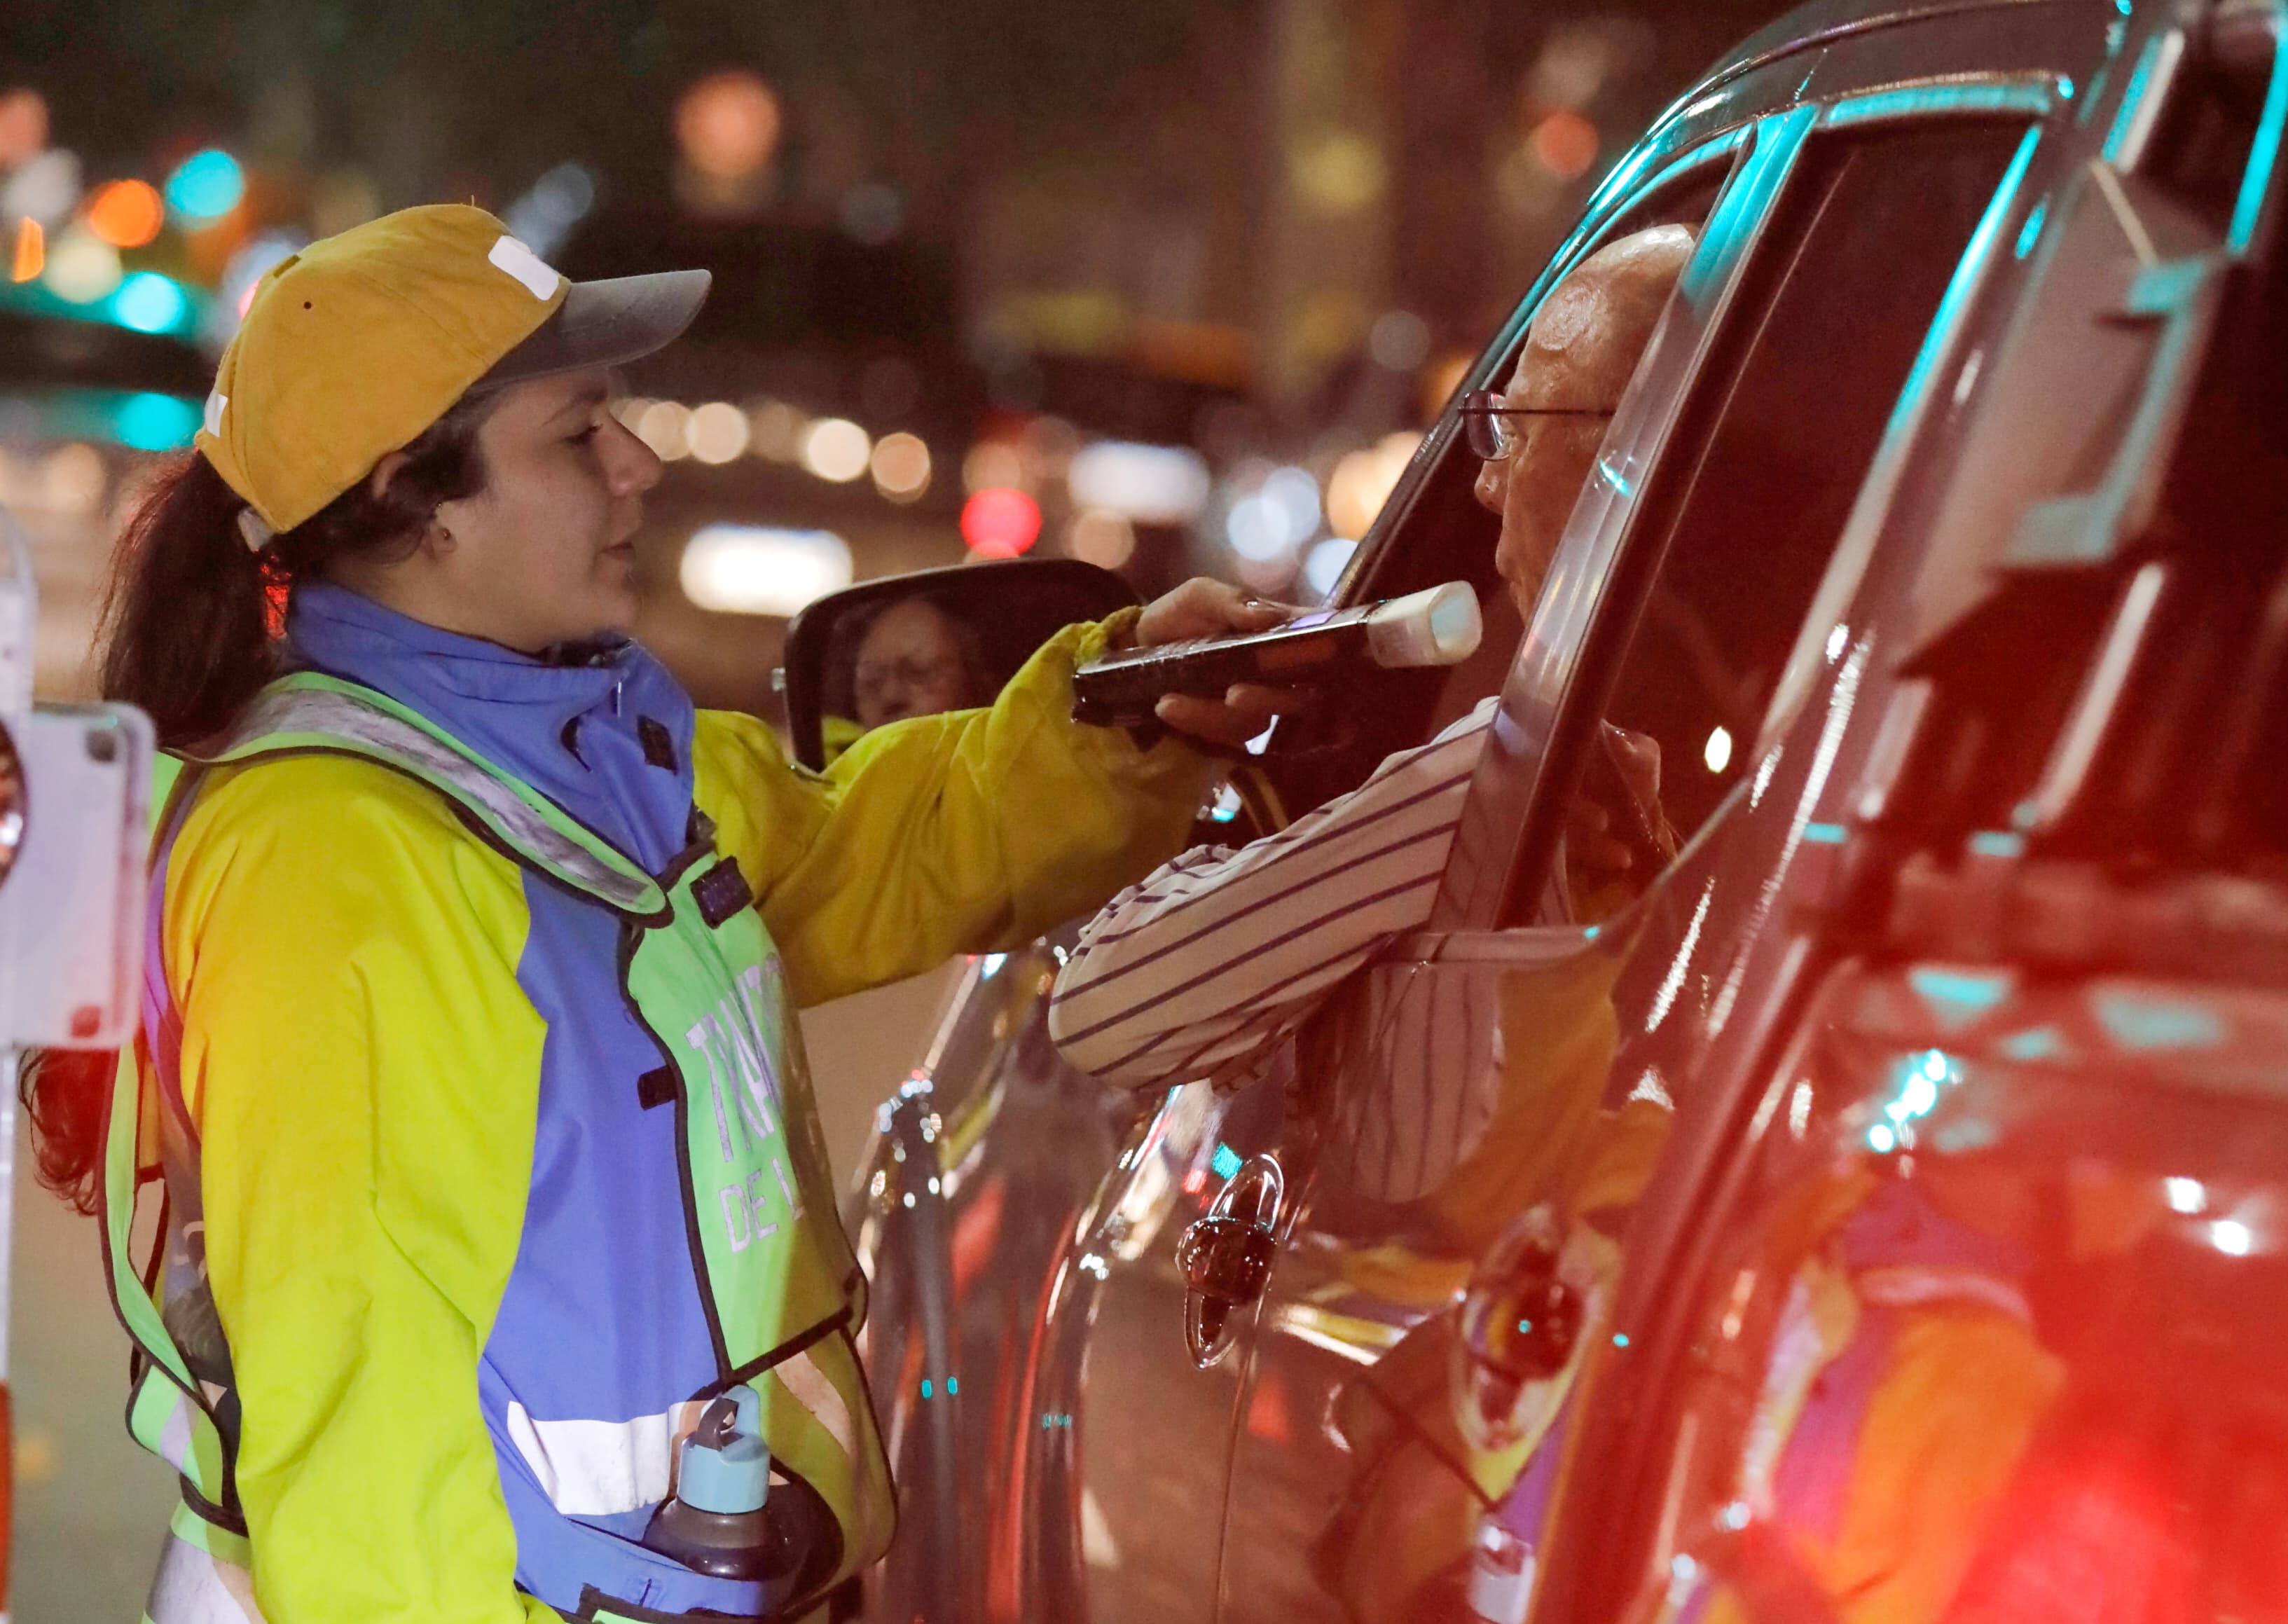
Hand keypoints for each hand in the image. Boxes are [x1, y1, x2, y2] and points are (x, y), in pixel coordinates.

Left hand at [1130, 578, 1307, 749]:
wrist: (1140, 648)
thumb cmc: (1180, 616)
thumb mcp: (1198, 596)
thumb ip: (1232, 601)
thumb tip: (1269, 616)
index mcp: (1281, 632)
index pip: (1322, 640)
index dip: (1331, 650)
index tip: (1319, 657)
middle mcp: (1279, 672)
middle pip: (1299, 697)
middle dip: (1268, 699)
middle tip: (1233, 694)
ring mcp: (1257, 703)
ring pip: (1256, 721)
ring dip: (1212, 715)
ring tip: (1168, 700)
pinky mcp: (1232, 729)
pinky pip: (1225, 735)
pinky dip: (1193, 722)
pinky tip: (1166, 706)